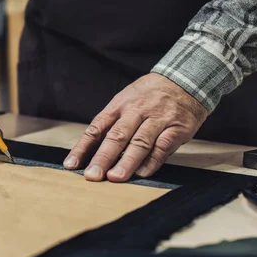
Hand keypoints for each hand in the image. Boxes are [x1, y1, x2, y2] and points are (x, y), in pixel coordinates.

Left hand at [63, 73, 207, 181]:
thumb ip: (110, 124)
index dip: (83, 147)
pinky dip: (152, 161)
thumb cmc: (149, 95)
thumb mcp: (125, 100)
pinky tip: (142, 173)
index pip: (97, 128)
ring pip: (140, 142)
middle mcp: (137, 111)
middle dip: (103, 157)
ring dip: (127, 162)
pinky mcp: (177, 128)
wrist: (185, 79)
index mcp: (119, 105)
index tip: (71, 164)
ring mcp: (158, 119)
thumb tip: (89, 152)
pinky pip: (163, 146)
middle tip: (92, 175)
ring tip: (115, 178)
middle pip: (117, 136)